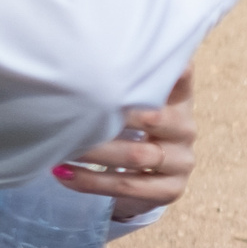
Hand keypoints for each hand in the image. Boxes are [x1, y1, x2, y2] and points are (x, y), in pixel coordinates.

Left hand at [56, 69, 196, 221]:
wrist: (142, 183)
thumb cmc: (130, 134)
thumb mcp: (134, 106)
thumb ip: (124, 85)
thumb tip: (80, 58)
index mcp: (180, 101)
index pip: (180, 75)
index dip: (165, 67)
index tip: (132, 59)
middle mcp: (185, 128)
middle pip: (153, 117)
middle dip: (109, 114)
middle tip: (71, 110)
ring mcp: (182, 161)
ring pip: (136, 155)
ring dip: (93, 152)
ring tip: (61, 148)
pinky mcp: (171, 189)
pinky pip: (128, 185)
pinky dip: (91, 181)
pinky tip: (64, 174)